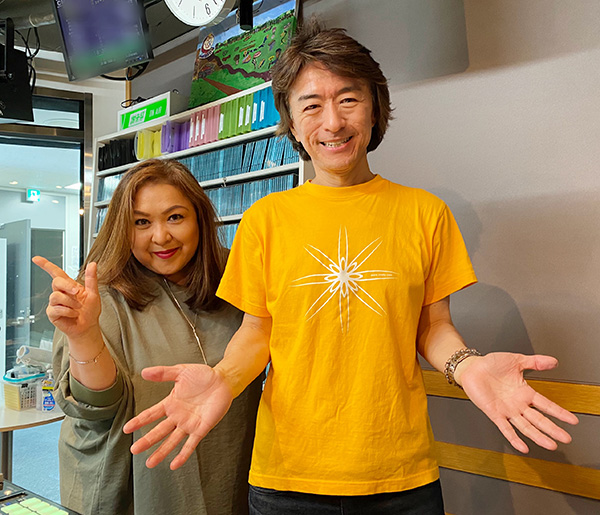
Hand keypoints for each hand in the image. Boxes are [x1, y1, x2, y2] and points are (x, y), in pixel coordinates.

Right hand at [32, 256, 100, 340]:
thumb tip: (92, 264)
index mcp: (70, 286)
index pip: (56, 272)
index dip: (46, 265)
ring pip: (55, 296)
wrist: (88, 327)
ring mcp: (55, 303)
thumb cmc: (90, 311)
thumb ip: (91, 279)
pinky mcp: (52, 313)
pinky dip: (67, 311)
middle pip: (56, 282)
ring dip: (70, 302)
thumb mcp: (93, 293)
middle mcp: (61, 293)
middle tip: (77, 292)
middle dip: (67, 286)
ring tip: (77, 308)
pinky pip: (55, 309)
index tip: (37, 259)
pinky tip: (73, 314)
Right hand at [123, 364, 233, 469]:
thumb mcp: (181, 371)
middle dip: (147, 441)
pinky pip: (191, 444)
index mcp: (171, 403)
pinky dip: (183, 455)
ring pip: (172, 441)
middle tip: (134, 450)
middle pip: (159, 431)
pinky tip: (174, 465)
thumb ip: (163, 373)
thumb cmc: (203, 376)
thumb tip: (144, 372)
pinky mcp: (201, 428)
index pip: (151, 414)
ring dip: (161, 452)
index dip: (139, 421)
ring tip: (150, 463)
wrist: (223, 381)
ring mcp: (189, 424)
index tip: (126, 429)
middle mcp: (177, 416)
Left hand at [457, 352, 578, 452]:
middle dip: (553, 429)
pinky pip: (505, 428)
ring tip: (551, 445)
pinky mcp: (494, 413)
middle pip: (538, 419)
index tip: (572, 420)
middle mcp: (517, 404)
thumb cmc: (490, 364)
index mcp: (524, 392)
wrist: (471, 367)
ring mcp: (506, 410)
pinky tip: (522, 447)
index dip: (559, 412)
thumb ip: (535, 362)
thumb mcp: (516, 360)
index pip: (546, 405)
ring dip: (538, 436)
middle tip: (566, 438)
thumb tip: (553, 361)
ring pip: (525, 426)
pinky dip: (513, 438)